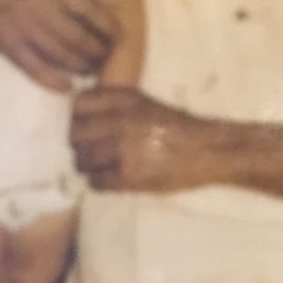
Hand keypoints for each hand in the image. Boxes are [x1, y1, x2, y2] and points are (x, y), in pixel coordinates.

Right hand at [0, 0, 118, 92]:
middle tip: (108, 61)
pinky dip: (52, 81)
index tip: (121, 39)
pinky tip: (67, 88)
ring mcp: (26, 29)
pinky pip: (34, 68)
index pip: (93, 11)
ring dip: (81, 68)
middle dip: (99, 53)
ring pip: (61, 55)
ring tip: (91, 72)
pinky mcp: (9, 45)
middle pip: (80, 38)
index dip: (110, 29)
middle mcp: (43, 7)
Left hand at [70, 86, 215, 191]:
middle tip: (89, 149)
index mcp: (125, 100)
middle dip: (79, 143)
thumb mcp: (145, 103)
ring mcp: (122, 150)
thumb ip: (114, 105)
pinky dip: (98, 182)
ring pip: (82, 160)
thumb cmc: (177, 126)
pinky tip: (108, 179)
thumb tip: (80, 113)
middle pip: (75, 135)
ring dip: (87, 165)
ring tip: (99, 166)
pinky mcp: (128, 177)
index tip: (83, 125)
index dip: (77, 116)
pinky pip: (96, 182)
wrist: (207, 150)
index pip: (79, 104)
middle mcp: (120, 122)